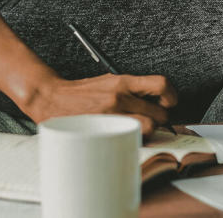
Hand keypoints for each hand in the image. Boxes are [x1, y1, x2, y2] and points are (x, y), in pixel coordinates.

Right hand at [22, 72, 178, 139]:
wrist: (52, 98)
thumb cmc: (82, 93)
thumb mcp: (109, 81)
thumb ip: (133, 89)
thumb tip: (156, 100)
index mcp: (122, 81)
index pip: (161, 85)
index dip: (171, 96)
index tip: (169, 102)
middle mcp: (119, 97)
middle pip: (160, 113)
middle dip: (160, 119)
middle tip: (152, 120)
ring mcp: (112, 115)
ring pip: (149, 129)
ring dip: (149, 132)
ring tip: (139, 130)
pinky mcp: (104, 130)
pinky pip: (132, 139)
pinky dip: (134, 140)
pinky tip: (127, 137)